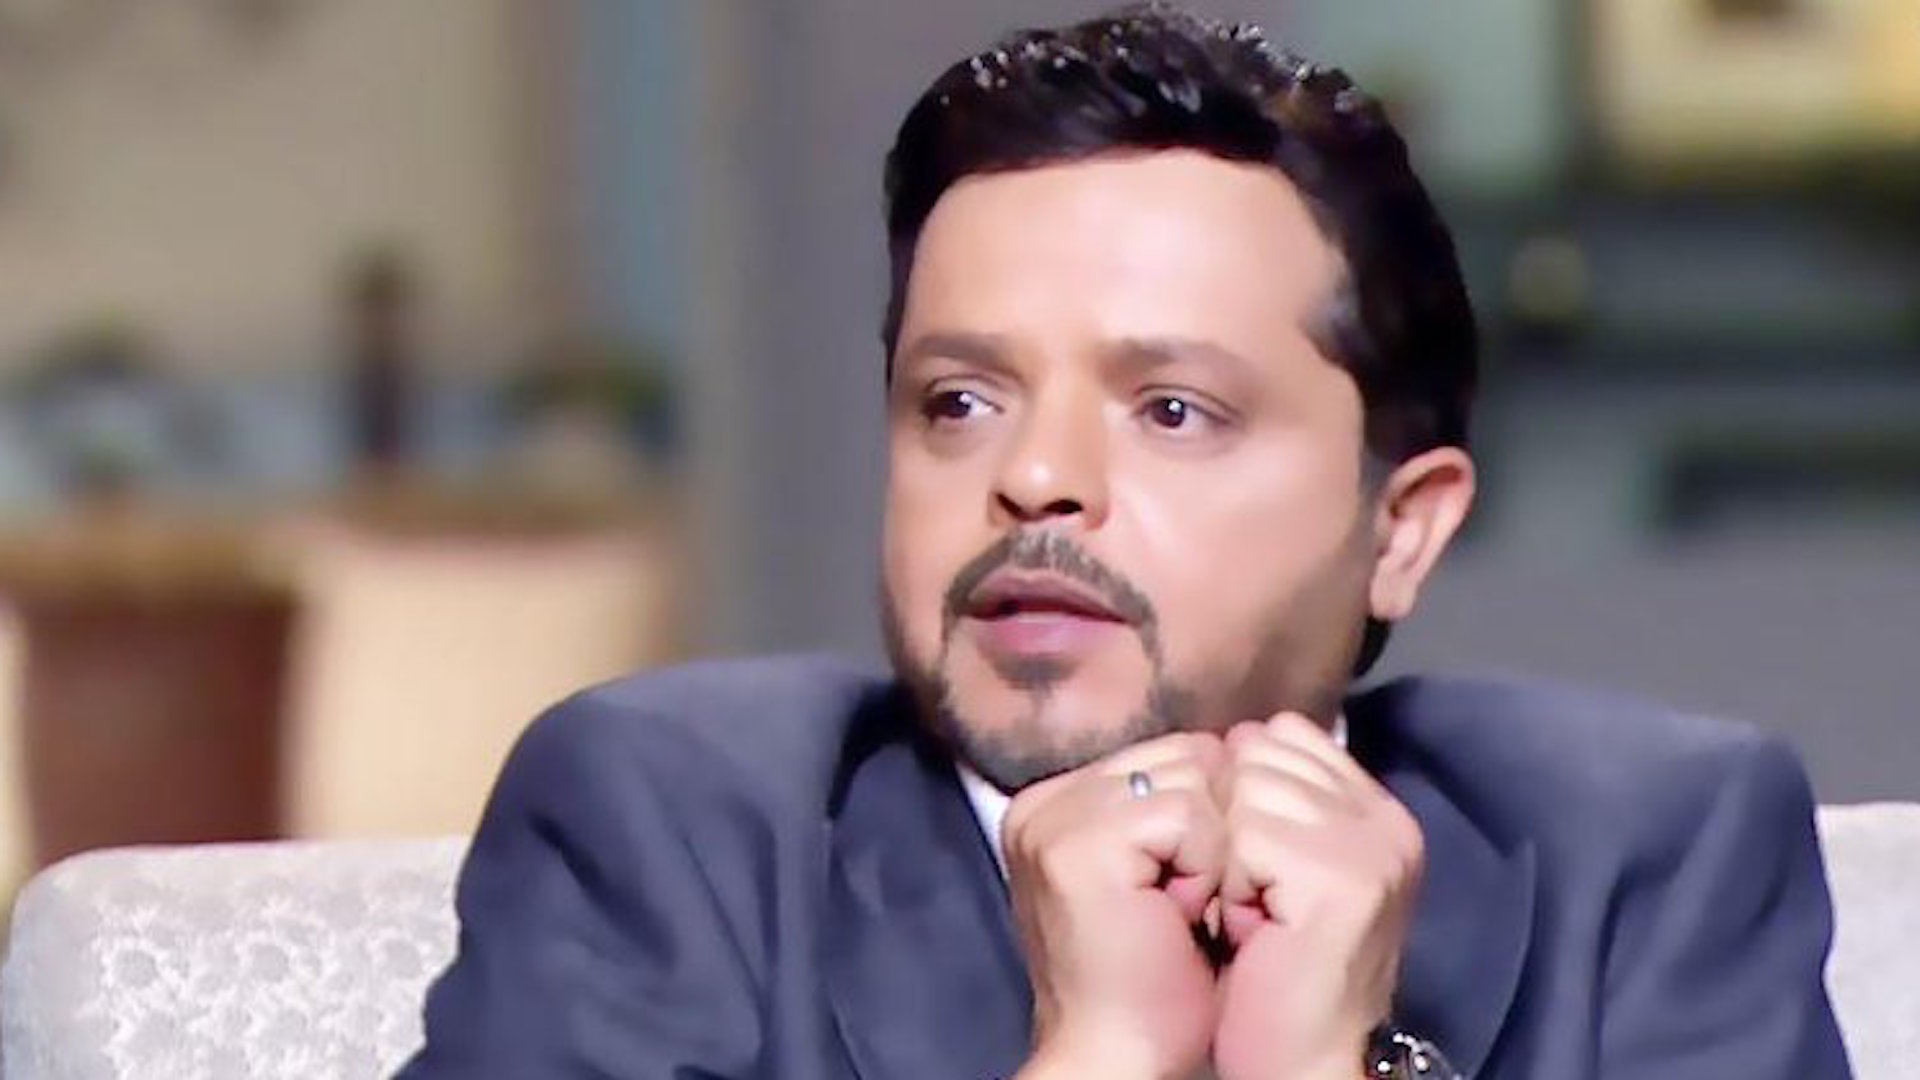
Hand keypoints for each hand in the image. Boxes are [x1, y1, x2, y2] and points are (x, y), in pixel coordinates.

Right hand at [1004, 733, 1227, 1079]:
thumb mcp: (1158, 871)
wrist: (1116, 1055)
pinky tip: (1181, 914)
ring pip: (1191, 775)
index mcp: (1054, 800)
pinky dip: (1206, 866)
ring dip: (1210, 849)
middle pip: (1184, 753)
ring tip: (1179, 909)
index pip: (1169, 751)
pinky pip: (1188, 813)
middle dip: (1210, 828)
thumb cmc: (1152, 979)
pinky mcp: (1078, 845)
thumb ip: (1170, 803)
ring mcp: (1053, 819)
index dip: (1204, 818)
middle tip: (1182, 904)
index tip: (1181, 890)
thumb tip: (1235, 744)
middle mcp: (1042, 800)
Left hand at [1210, 714, 1423, 1079]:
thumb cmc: (1277, 968)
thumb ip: (1281, 796)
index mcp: (1379, 810)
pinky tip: (1256, 930)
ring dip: (1231, 856)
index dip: (1244, 789)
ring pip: (1249, 788)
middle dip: (1234, 821)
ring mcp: (1372, 846)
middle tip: (1256, 894)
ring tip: (1256, 913)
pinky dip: (1233, 886)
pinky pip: (1246, 836)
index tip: (1258, 862)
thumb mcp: (1285, 865)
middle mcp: (1387, 820)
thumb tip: (1238, 735)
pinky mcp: (1344, 877)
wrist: (1305, 1059)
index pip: (1285, 731)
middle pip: (1260, 751)